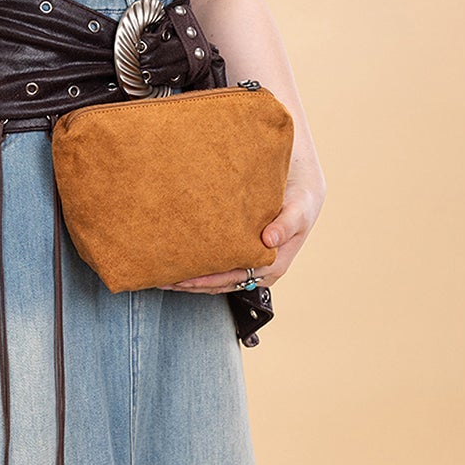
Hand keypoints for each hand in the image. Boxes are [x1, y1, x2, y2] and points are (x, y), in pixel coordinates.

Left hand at [167, 176, 323, 293]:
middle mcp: (261, 267)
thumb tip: (269, 241)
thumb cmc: (301, 195)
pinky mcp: (241, 249)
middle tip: (163, 278)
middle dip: (194, 283)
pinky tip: (176, 259)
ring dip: (191, 278)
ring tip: (162, 274)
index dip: (210, 280)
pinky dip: (197, 264)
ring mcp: (250, 259)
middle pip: (222, 282)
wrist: (302, 181)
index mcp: (275, 262)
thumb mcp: (300, 206)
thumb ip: (287, 223)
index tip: (186, 278)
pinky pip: (217, 262)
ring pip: (217, 276)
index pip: (237, 278)